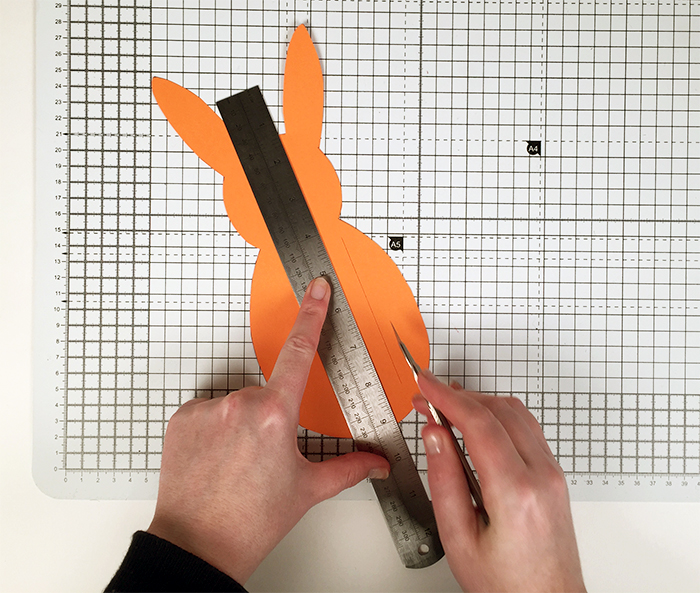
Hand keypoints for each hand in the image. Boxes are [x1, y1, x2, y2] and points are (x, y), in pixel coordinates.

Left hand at [147, 277, 389, 583]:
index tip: (316, 289)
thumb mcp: (308, 489)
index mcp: (275, 414)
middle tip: (267, 455)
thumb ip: (350, 467)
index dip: (312, 314)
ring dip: (244, 421)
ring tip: (239, 462)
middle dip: (274, 414)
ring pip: (238, 402)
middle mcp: (239, 404)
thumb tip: (376, 462)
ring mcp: (207, 409)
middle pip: (268, 391)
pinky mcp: (183, 417)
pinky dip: (217, 427)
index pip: (300, 351)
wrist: (198, 545)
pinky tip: (218, 457)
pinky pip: (210, 410)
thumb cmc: (250, 521)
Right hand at [415, 372, 585, 592]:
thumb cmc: (506, 584)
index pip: (479, 423)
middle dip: (458, 396)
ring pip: (516, 412)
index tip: (424, 384)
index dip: (446, 397)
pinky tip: (476, 421)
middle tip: (426, 398)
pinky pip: (527, 427)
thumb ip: (444, 481)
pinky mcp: (555, 474)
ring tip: (446, 407)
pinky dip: (497, 414)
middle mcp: (542, 476)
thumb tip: (435, 436)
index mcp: (516, 492)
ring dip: (478, 401)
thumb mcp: (459, 539)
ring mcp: (553, 473)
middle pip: (498, 410)